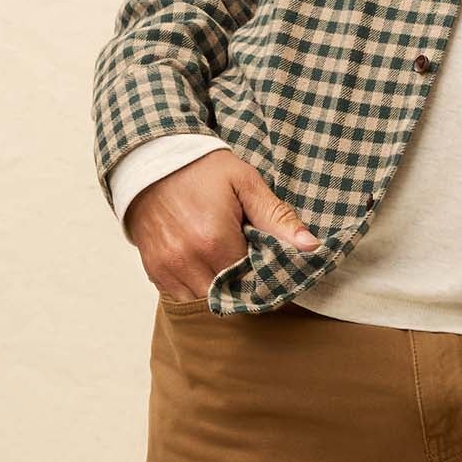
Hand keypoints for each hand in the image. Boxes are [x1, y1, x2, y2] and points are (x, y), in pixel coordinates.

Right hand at [130, 151, 316, 299]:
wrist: (151, 160)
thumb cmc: (201, 169)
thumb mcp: (245, 183)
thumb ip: (277, 217)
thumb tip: (310, 247)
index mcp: (215, 240)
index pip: (253, 280)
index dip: (265, 275)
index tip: (269, 263)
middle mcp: (189, 260)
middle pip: (230, 295)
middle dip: (244, 285)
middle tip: (250, 263)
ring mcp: (168, 268)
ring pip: (206, 301)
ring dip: (220, 290)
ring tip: (226, 264)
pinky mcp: (155, 271)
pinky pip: (182, 297)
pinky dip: (197, 288)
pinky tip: (205, 266)